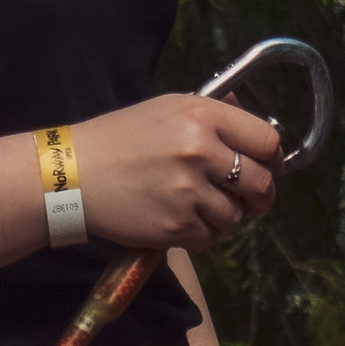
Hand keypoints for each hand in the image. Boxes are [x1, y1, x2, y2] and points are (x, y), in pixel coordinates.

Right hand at [69, 94, 279, 251]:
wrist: (73, 175)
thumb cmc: (120, 139)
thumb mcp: (168, 109)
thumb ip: (216, 115)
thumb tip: (262, 130)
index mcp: (202, 115)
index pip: (267, 141)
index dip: (271, 159)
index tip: (266, 167)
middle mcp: (200, 150)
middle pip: (261, 183)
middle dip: (259, 196)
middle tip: (249, 199)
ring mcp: (189, 190)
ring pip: (237, 216)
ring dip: (226, 217)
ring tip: (201, 208)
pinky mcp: (176, 225)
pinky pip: (211, 236)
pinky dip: (202, 234)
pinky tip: (181, 220)